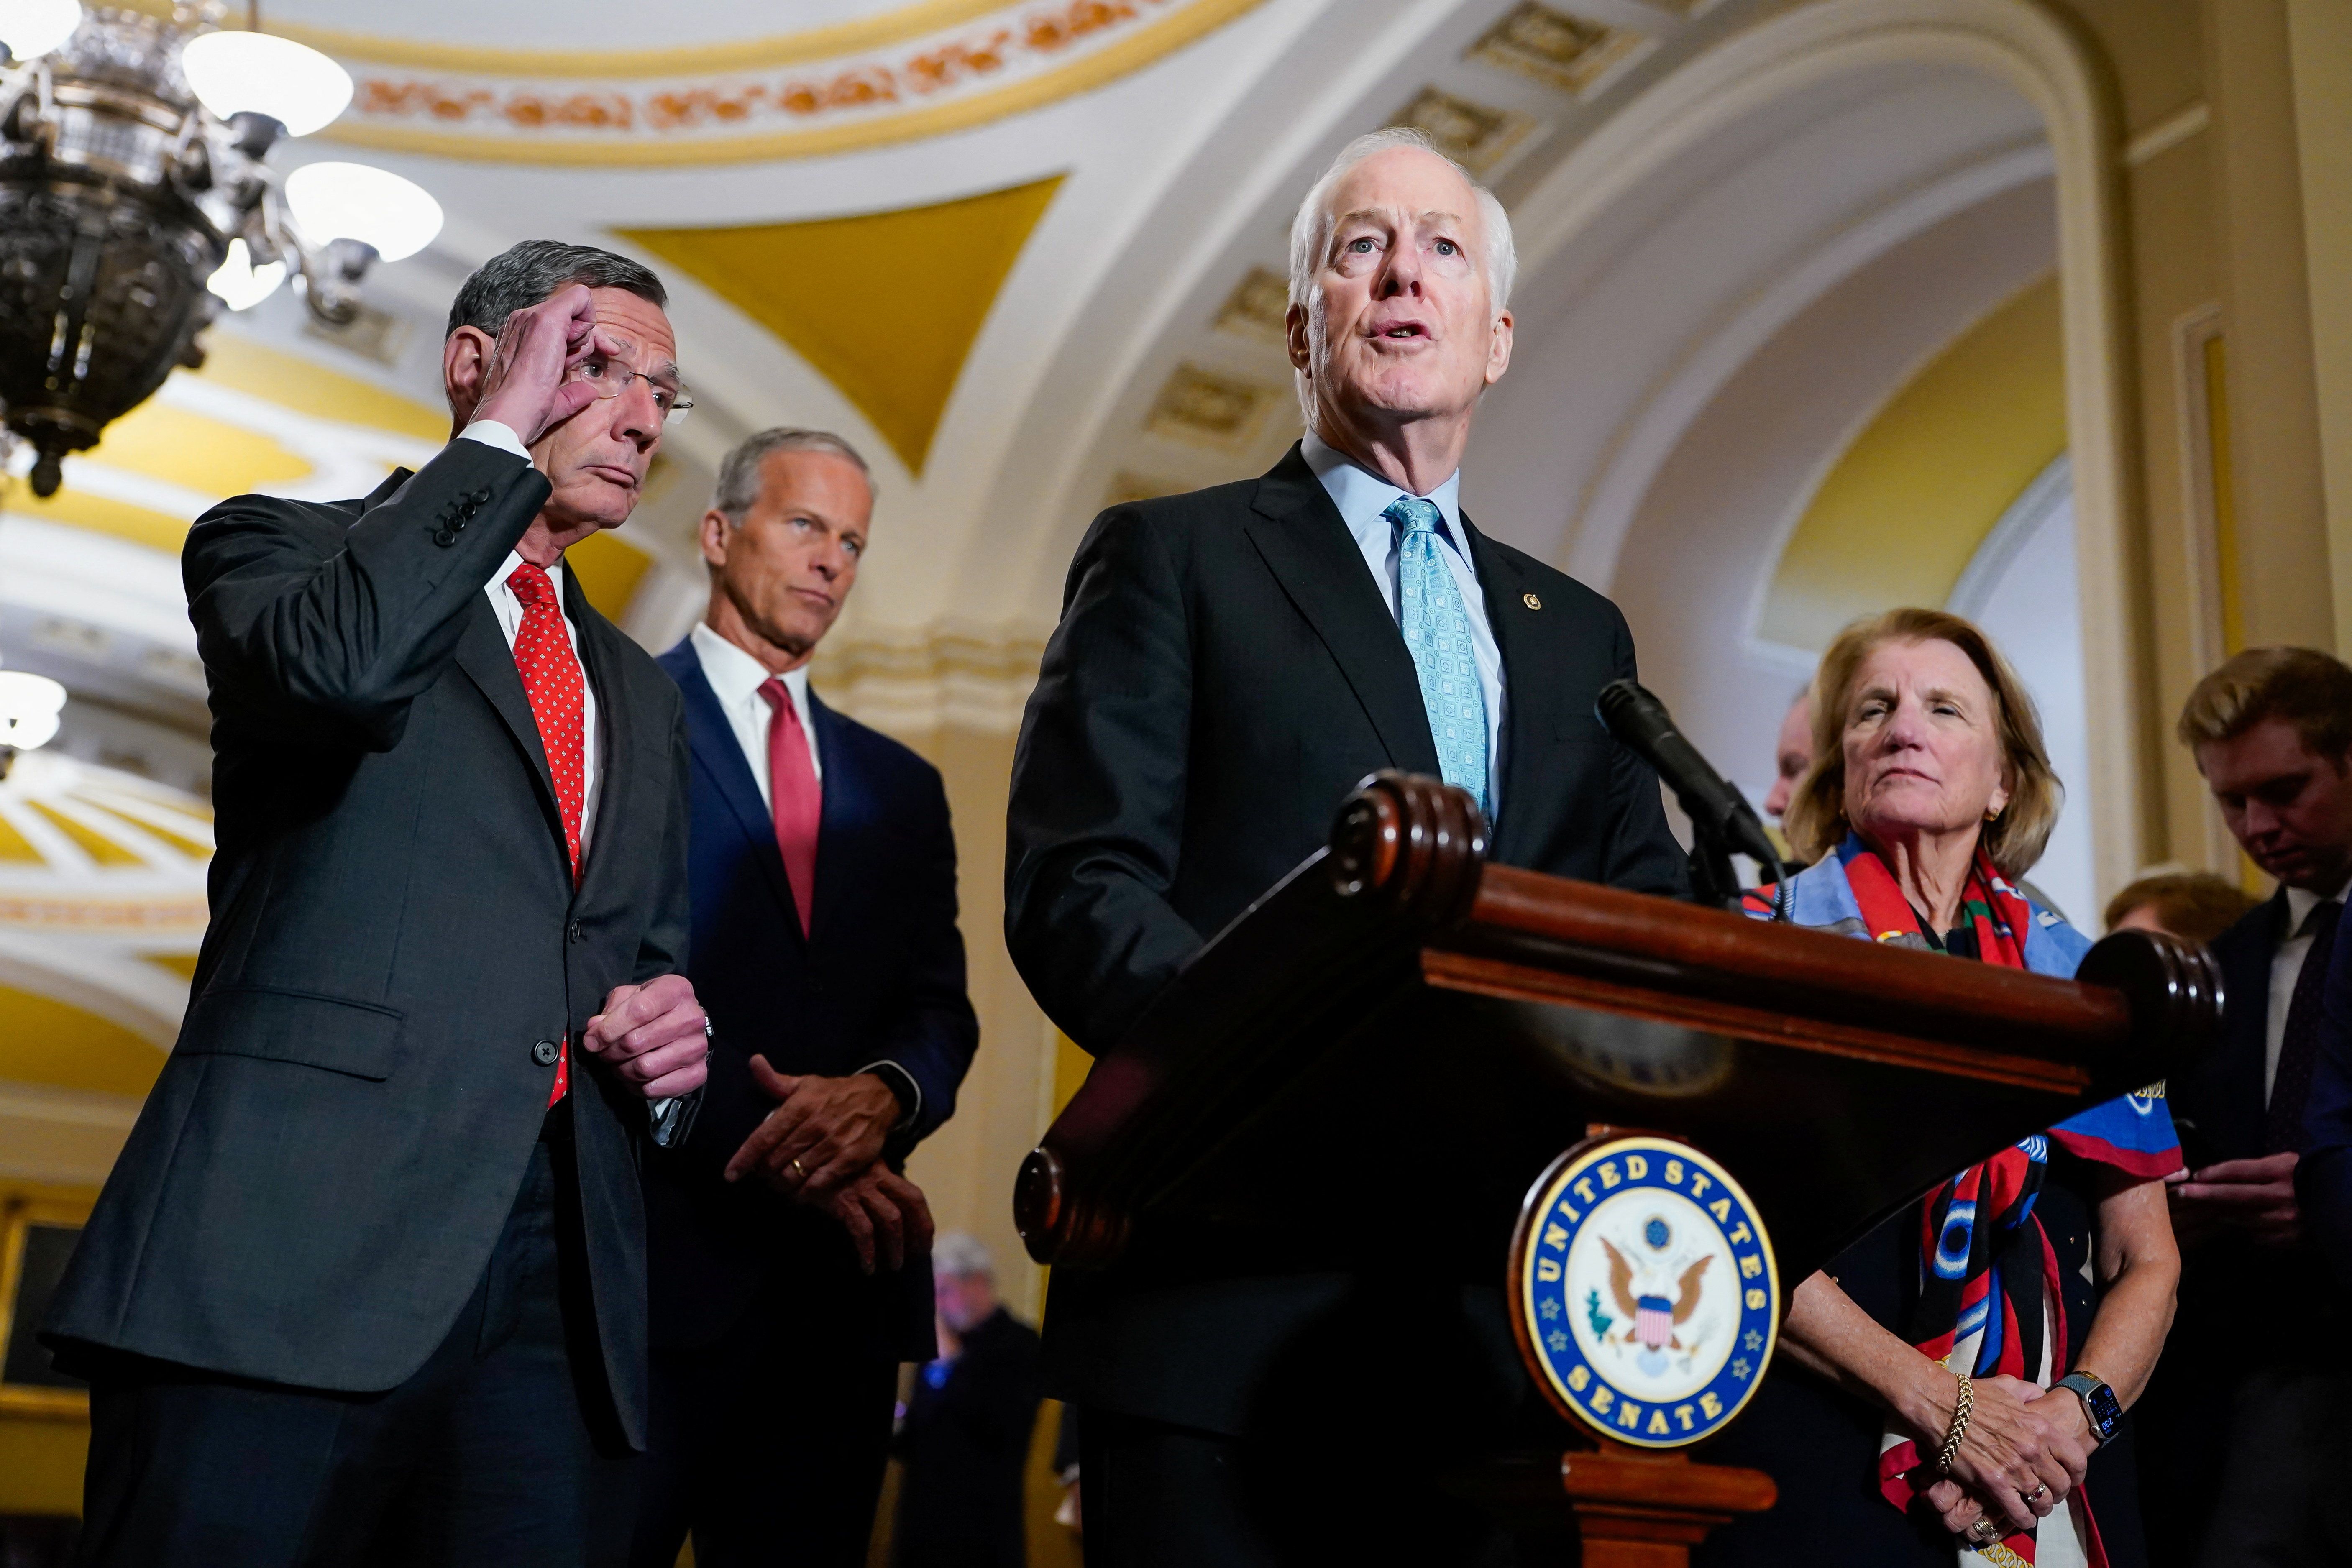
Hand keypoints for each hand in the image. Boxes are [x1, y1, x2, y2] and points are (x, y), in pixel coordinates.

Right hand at [472, 283, 602, 444]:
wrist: (508, 416)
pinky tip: (575, 350)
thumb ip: (571, 392)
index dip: (584, 339)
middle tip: (586, 361)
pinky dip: (589, 321)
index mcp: (522, 337)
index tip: (595, 356)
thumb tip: (589, 392)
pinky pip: (580, 298)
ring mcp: (531, 318)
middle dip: (588, 339)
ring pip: (576, 309)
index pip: (561, 325)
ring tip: (564, 365)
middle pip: (571, 314)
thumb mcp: (553, 401)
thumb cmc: (524, 412)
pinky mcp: (544, 319)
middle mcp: (524, 321)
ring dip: (584, 339)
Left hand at [580, 973, 707, 1100]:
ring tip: (617, 1064)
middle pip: (637, 1042)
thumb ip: (611, 1010)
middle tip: (603, 1053)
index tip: (591, 1041)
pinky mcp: (698, 1073)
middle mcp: (692, 1018)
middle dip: (610, 1051)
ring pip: (644, 1068)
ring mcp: (697, 1047)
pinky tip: (633, 1077)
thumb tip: (594, 1029)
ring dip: (621, 1070)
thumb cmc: (653, 1008)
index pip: (639, 1011)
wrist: (685, 1024)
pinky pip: (655, 1088)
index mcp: (676, 991)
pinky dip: (636, 1087)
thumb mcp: (631, 997)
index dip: (609, 1029)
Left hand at [722, 1057, 899, 1195]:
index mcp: (800, 1106)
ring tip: (781, 1183)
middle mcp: (815, 1125)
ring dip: (783, 1184)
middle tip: (764, 1174)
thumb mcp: (805, 1083)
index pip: (764, 1137)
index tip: (730, 1174)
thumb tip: (753, 1062)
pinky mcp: (850, 1159)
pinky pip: (818, 1184)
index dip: (744, 1158)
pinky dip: (806, 1192)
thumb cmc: (834, 1093)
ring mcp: (833, 1144)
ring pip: (795, 1174)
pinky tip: (801, 1192)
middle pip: (776, 1160)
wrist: (879, 1098)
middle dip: (765, 1172)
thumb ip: (775, 1080)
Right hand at [769, 1160, 931, 1273]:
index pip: (913, 1196)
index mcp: (881, 1171)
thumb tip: (885, 1218)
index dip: (923, 1220)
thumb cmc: (822, 1171)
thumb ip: (868, 1188)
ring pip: (891, 1218)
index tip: (925, 1242)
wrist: (794, 1160)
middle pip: (911, 1202)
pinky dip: (868, 1251)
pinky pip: (862, 1229)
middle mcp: (876, 1178)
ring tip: (892, 1267)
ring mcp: (860, 1188)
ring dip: (895, 1246)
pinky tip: (866, 1266)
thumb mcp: (851, 1173)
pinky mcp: (842, 1200)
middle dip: (919, 1232)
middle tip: (916, 1256)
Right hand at [1921, 1372, 2088, 1533]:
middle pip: (2062, 1485)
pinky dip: (2023, 1520)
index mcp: (2041, 1427)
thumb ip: (2030, 1392)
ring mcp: (2015, 1468)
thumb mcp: (2008, 1386)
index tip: (2070, 1479)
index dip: (2077, 1475)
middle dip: (2059, 1494)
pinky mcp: (1994, 1483)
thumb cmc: (1972, 1395)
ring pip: (2043, 1501)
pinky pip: (2019, 1512)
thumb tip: (2041, 1396)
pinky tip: (2021, 1519)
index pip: (2077, 1460)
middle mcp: (2033, 1450)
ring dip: (2041, 1508)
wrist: (1939, 1404)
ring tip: (2035, 1508)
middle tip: (2049, 1495)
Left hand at [2167, 1152, 2299, 1247]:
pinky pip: (2257, 1235)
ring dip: (2220, 1214)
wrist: (2343, 1206)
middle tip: (2183, 1193)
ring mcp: (2285, 1220)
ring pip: (2242, 1218)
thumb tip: (2224, 1174)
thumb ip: (2260, 1170)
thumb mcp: (2290, 1164)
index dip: (2214, 1172)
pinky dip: (2244, 1231)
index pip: (2239, 1170)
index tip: (2195, 1175)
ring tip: (2201, 1212)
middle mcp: (2282, 1196)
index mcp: (2283, 1172)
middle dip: (2205, 1194)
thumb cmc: (2312, 1179)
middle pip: (2235, 1195)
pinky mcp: (2289, 1240)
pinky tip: (2233, 1228)